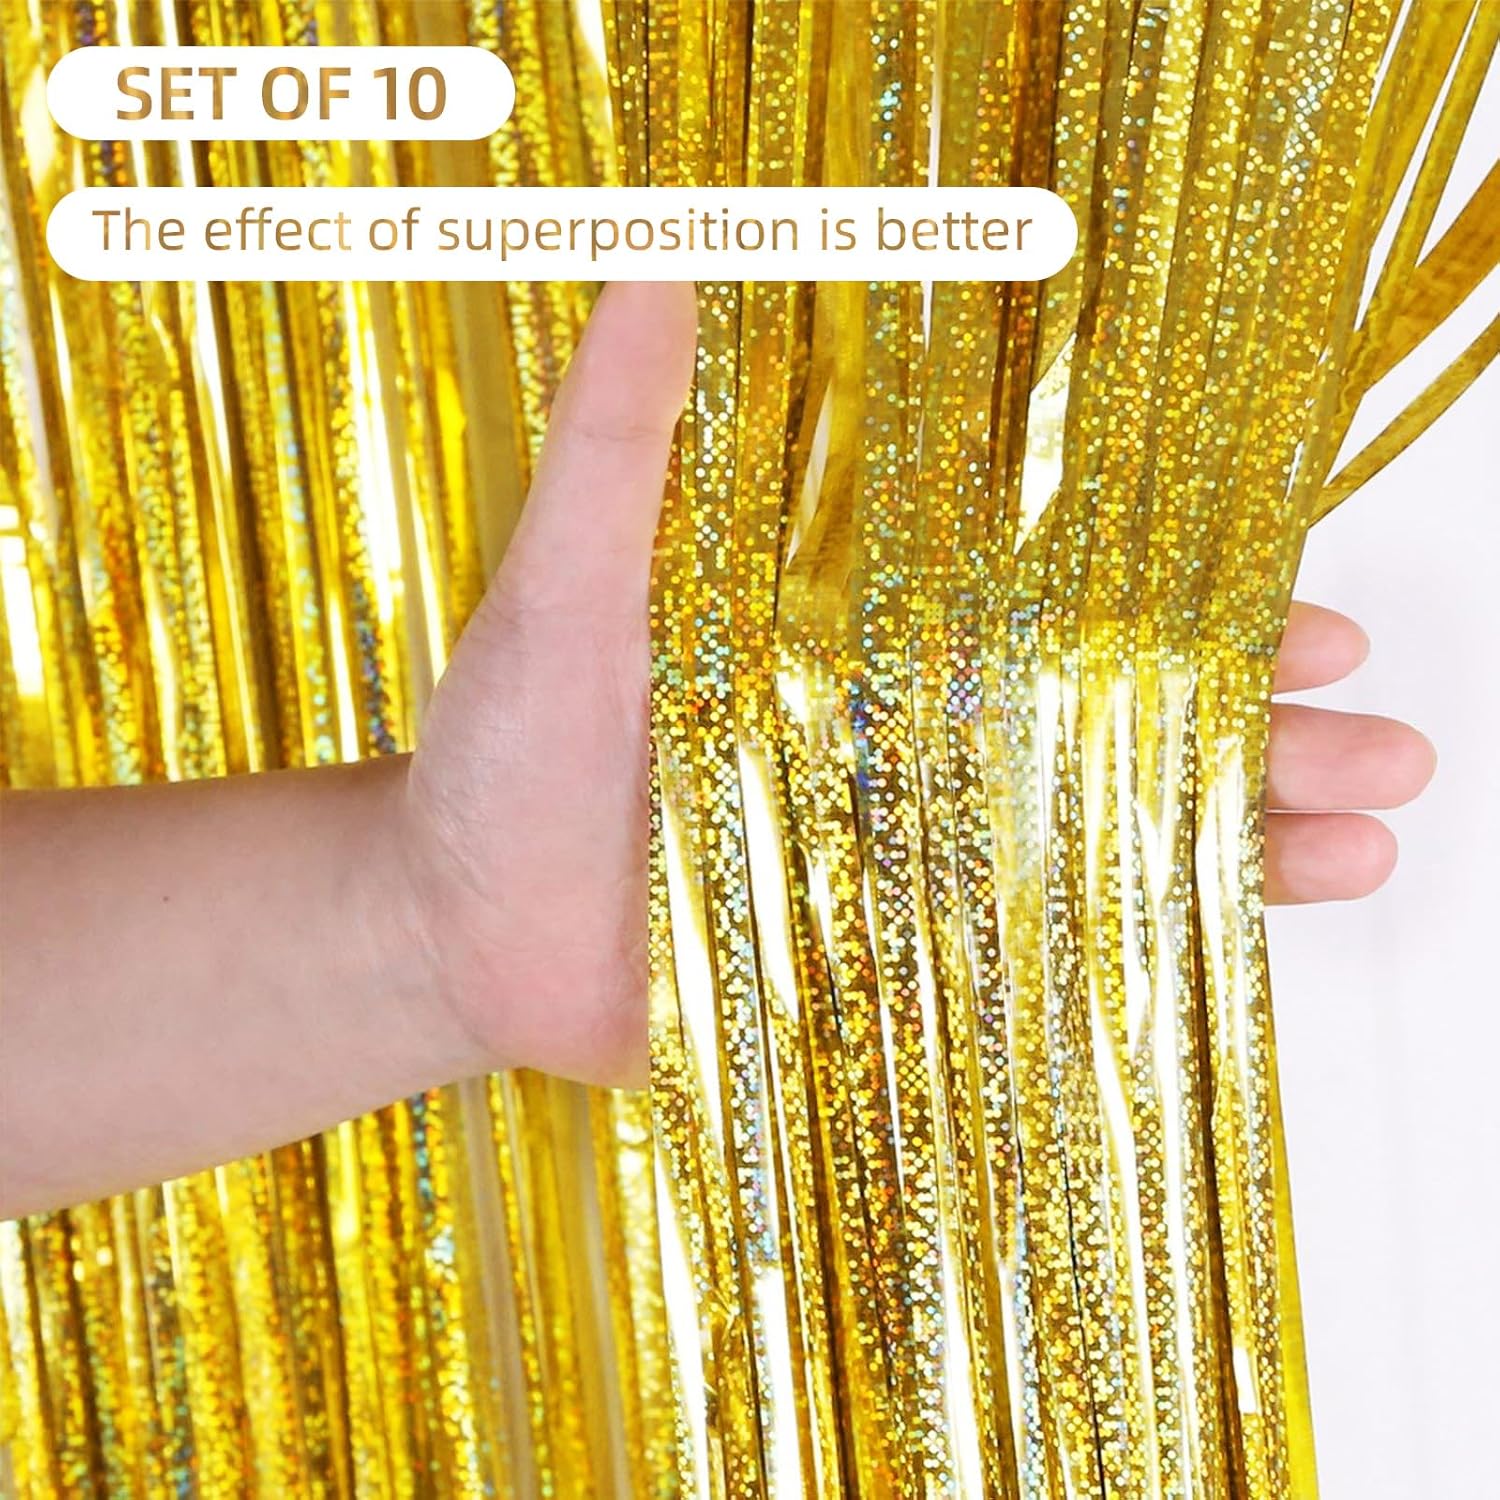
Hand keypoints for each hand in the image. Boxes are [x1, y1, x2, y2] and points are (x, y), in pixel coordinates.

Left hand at [397, 285, 1434, 1091]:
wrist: (453, 926)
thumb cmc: (499, 750)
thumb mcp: (565, 581)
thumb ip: (622, 442)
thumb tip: (669, 258)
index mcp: (862, 643)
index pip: (1057, 612)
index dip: (1181, 608)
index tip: (1298, 603)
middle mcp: (904, 742)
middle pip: (1113, 727)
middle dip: (1257, 728)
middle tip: (1380, 724)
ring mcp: (904, 858)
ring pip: (1103, 839)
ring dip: (1244, 835)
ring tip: (1367, 829)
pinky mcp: (876, 962)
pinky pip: (1031, 955)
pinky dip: (1139, 944)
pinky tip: (1245, 934)